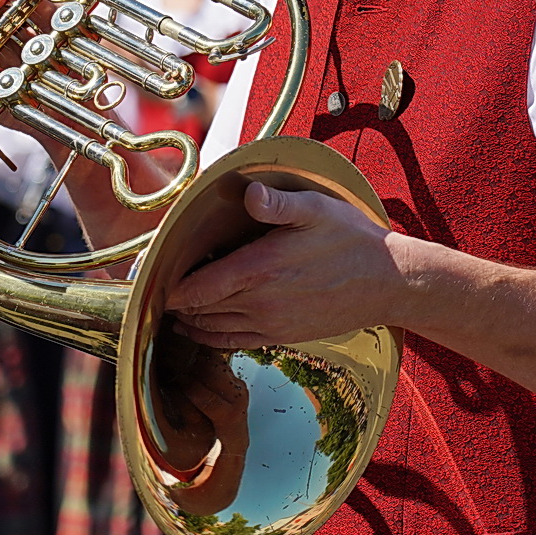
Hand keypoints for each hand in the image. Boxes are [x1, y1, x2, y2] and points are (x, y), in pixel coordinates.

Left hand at [166, 181, 405, 348]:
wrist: (387, 282)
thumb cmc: (349, 239)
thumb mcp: (316, 209)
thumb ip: (277, 203)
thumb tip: (248, 192)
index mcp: (260, 269)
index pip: (197, 287)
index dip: (168, 285)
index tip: (148, 276)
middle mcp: (259, 303)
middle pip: (198, 309)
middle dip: (172, 301)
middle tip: (150, 289)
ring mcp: (270, 324)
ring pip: (212, 328)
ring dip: (188, 319)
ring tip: (170, 307)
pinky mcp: (282, 336)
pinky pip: (234, 343)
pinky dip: (209, 338)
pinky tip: (199, 329)